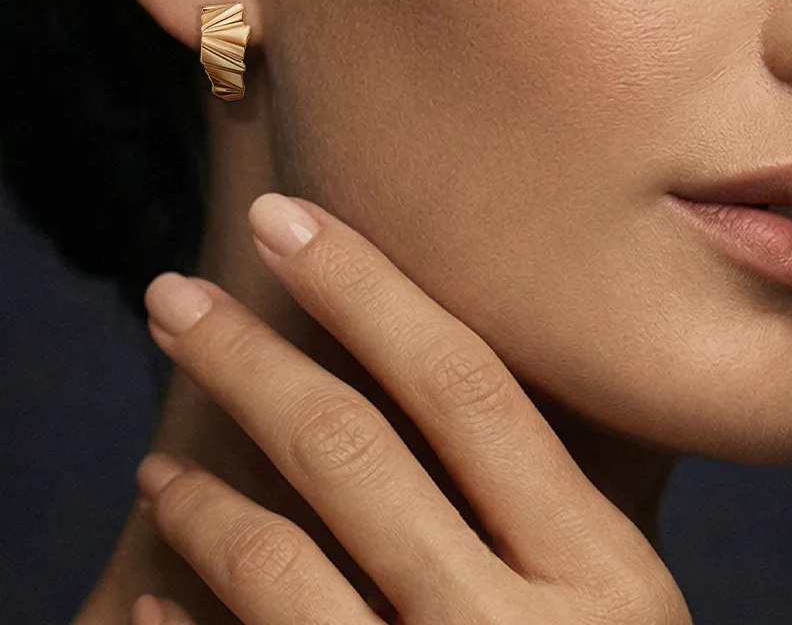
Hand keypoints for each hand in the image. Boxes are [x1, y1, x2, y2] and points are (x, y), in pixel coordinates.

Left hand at [130, 192, 691, 624]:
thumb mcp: (619, 605)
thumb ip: (551, 511)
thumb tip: (452, 381)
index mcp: (605, 570)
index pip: (464, 385)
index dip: (369, 288)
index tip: (288, 221)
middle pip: (355, 453)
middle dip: (251, 358)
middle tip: (171, 298)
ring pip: (284, 568)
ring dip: (203, 498)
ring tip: (154, 462)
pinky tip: (155, 595)